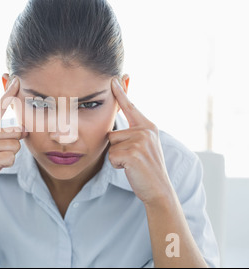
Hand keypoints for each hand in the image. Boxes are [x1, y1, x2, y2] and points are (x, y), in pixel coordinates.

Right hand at [0, 77, 27, 202]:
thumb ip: (3, 131)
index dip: (9, 93)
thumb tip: (23, 128)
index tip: (17, 80)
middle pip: (16, 130)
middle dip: (15, 142)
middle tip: (1, 150)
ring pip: (16, 145)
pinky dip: (8, 164)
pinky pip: (12, 157)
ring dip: (11, 154)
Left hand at [108, 78, 171, 203]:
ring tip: (132, 164)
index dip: (120, 92)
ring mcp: (140, 141)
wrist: (159, 190)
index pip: (131, 107)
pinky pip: (111, 156)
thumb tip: (116, 127)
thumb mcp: (144, 146)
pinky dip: (117, 165)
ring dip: (116, 157)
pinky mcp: (133, 153)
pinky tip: (130, 169)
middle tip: (133, 159)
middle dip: (117, 148)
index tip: (113, 78)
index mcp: (148, 127)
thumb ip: (133, 133)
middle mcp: (146, 130)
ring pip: (110, 145)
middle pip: (112, 133)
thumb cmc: (146, 169)